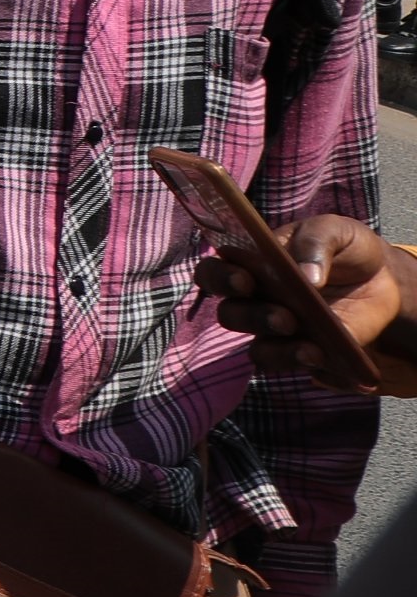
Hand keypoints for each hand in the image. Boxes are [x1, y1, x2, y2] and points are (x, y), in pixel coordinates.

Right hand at [199, 213, 416, 395]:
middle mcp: (256, 301)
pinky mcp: (306, 352)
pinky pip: (293, 366)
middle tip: (285, 317)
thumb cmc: (346, 247)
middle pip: (231, 315)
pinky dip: (304, 364)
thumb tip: (308, 277)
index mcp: (251, 265)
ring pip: (258, 350)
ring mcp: (278, 331)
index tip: (244, 280)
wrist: (383, 276)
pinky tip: (324, 356)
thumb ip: (316, 243)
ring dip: (279, 350)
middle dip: (253, 318)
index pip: (213, 272)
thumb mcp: (334, 230)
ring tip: (311, 348)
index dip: (219, 278)